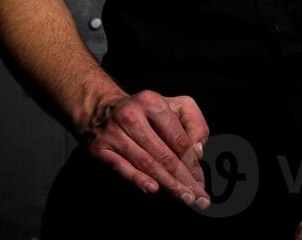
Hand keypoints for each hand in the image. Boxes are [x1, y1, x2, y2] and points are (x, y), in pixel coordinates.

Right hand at [76, 89, 211, 209]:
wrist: (100, 108)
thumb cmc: (144, 112)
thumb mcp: (174, 105)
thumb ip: (194, 123)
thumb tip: (197, 151)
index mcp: (152, 102)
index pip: (179, 140)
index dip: (193, 164)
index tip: (201, 182)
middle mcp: (131, 115)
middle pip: (164, 154)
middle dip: (184, 179)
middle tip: (198, 198)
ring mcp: (114, 132)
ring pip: (146, 163)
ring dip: (168, 184)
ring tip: (184, 198)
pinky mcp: (100, 147)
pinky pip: (122, 167)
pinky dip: (138, 179)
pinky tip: (153, 189)